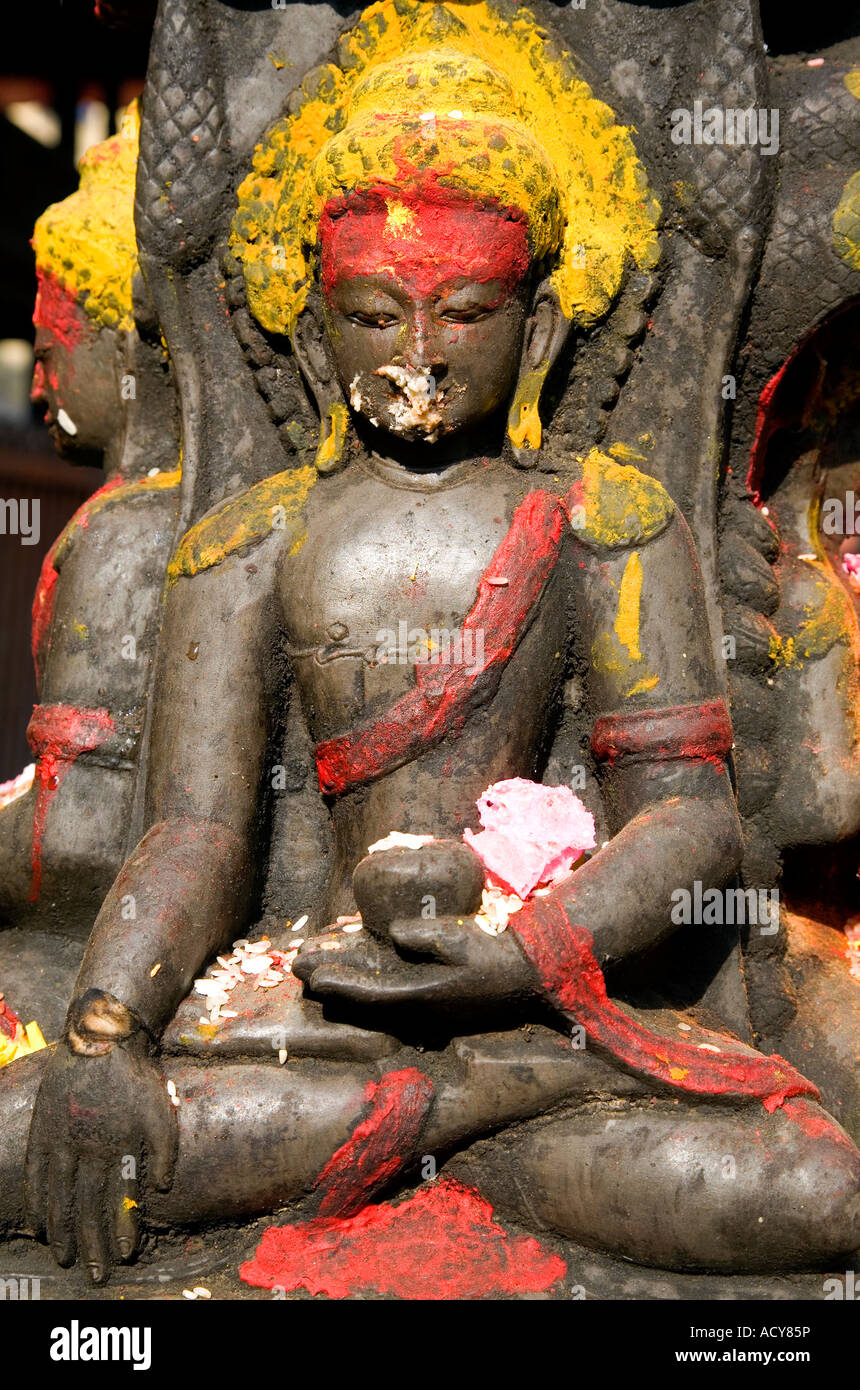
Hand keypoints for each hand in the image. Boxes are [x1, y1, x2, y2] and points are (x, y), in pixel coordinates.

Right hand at [26, 991, 177, 1283]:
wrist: (104, 1037)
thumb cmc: (137, 1076)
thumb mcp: (162, 1111)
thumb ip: (164, 1152)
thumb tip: (161, 1189)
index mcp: (119, 1144)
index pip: (119, 1198)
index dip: (121, 1227)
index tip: (124, 1254)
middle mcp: (88, 1147)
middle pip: (88, 1205)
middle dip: (92, 1242)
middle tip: (94, 1273)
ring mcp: (62, 1139)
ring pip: (60, 1195)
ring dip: (63, 1229)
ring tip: (64, 1255)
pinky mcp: (44, 1129)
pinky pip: (37, 1173)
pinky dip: (38, 1201)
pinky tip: (41, 1223)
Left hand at [293, 918, 535, 1013]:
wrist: (530, 977)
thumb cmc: (497, 955)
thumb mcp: (463, 939)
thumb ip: (427, 936)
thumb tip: (394, 934)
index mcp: (425, 997)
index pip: (372, 996)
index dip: (341, 985)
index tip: (313, 977)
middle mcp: (421, 1011)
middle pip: (367, 1003)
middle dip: (334, 986)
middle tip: (300, 969)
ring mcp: (428, 1011)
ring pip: (376, 1002)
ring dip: (347, 986)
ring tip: (317, 971)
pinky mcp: (434, 1004)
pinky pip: (391, 998)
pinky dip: (368, 986)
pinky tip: (355, 974)